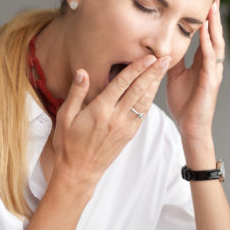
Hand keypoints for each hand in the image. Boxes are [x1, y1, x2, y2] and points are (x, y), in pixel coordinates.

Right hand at [51, 55, 169, 186]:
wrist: (79, 171)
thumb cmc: (68, 143)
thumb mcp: (65, 116)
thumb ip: (76, 93)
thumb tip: (83, 72)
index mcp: (100, 110)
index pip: (123, 83)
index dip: (137, 68)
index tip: (148, 57)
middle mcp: (116, 117)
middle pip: (139, 89)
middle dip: (153, 72)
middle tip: (165, 58)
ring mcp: (125, 127)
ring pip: (145, 101)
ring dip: (155, 83)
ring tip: (164, 69)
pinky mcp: (129, 134)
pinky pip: (143, 113)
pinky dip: (150, 99)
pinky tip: (154, 89)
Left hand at [166, 0, 224, 143]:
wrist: (190, 127)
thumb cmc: (184, 102)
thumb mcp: (173, 74)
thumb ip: (172, 57)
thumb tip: (162, 42)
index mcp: (202, 60)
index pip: (206, 32)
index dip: (207, 14)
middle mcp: (211, 62)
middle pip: (215, 32)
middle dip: (215, 12)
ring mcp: (213, 71)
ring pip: (216, 42)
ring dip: (214, 24)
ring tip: (213, 6)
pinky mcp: (211, 81)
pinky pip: (210, 60)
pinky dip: (209, 45)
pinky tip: (206, 33)